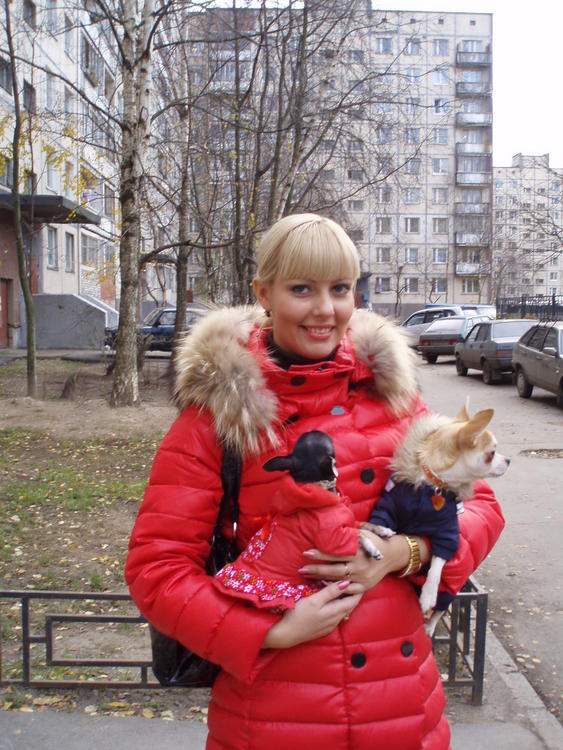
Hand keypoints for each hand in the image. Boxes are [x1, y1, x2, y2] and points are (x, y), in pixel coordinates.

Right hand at [262, 580, 362, 649]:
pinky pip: (335, 617)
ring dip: (344, 602)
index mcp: (335, 612)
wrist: (286, 634)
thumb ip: (330, 592)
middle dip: (353, 595)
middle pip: (349, 607)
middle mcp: (335, 621)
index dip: (358, 591)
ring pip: (342, 612)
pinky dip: (337, 608)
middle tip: (352, 583)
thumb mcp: (314, 601)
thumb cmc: (298, 615)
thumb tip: (346, 583)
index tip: (359, 580)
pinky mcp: (323, 629)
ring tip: (343, 590)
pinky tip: (331, 603)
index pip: (353, 601)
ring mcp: (329, 626)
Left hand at [298, 531, 428, 591]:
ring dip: (320, 578)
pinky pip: (347, 591)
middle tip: (301, 568)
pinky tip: (322, 586)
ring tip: (307, 575)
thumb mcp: (363, 532)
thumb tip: (332, 524)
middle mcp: (359, 566)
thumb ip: (349, 532)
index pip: (335, 553)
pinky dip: (334, 589)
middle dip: (316, 569)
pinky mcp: (364, 588)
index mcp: (358, 551)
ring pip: (337, 581)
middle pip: (333, 569)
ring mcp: (362, 579)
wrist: (393, 556)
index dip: (320, 554)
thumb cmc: (375, 541)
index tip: (306, 552)